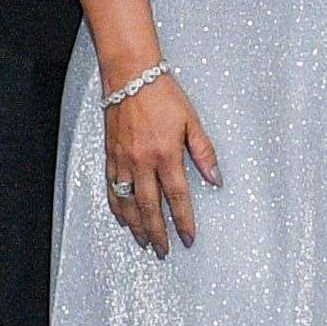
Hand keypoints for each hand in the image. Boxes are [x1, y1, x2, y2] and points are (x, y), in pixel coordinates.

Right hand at [101, 70, 216, 257]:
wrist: (130, 75)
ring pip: (127, 202)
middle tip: (163, 250)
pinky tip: (122, 217)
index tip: (188, 238)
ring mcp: (123, 160)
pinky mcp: (110, 154)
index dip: (183, 221)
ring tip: (143, 241)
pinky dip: (116, 206)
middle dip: (157, 232)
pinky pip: (111, 187)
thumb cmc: (163, 94)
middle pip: (149, 207)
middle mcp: (142, 162)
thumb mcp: (192, 121)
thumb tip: (216, 178)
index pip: (177, 197)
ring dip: (136, 225)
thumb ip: (204, 152)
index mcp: (166, 154)